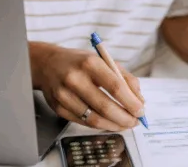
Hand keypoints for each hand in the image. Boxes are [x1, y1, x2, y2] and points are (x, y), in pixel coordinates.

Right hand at [30, 43, 144, 131]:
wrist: (46, 64)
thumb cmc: (80, 62)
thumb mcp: (104, 61)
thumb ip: (125, 78)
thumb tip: (139, 101)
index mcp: (90, 63)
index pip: (115, 87)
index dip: (131, 102)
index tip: (141, 111)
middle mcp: (75, 79)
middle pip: (105, 106)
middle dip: (124, 118)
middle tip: (135, 122)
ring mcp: (64, 95)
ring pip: (93, 119)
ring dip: (113, 125)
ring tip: (124, 124)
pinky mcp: (58, 108)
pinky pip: (83, 122)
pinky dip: (99, 125)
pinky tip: (108, 123)